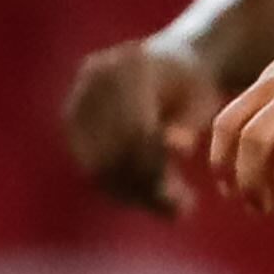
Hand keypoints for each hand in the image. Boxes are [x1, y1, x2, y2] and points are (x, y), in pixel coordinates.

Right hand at [58, 35, 216, 218]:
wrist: (169, 62)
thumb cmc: (193, 85)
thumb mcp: (202, 100)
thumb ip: (190, 123)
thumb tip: (178, 147)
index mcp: (131, 67)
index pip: (136, 131)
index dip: (157, 171)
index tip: (186, 201)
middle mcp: (96, 78)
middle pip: (111, 149)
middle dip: (146, 188)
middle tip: (181, 211)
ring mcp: (78, 96)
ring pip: (96, 162)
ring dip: (132, 193)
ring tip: (171, 208)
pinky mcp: (72, 117)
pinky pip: (89, 161)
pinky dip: (118, 186)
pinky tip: (150, 197)